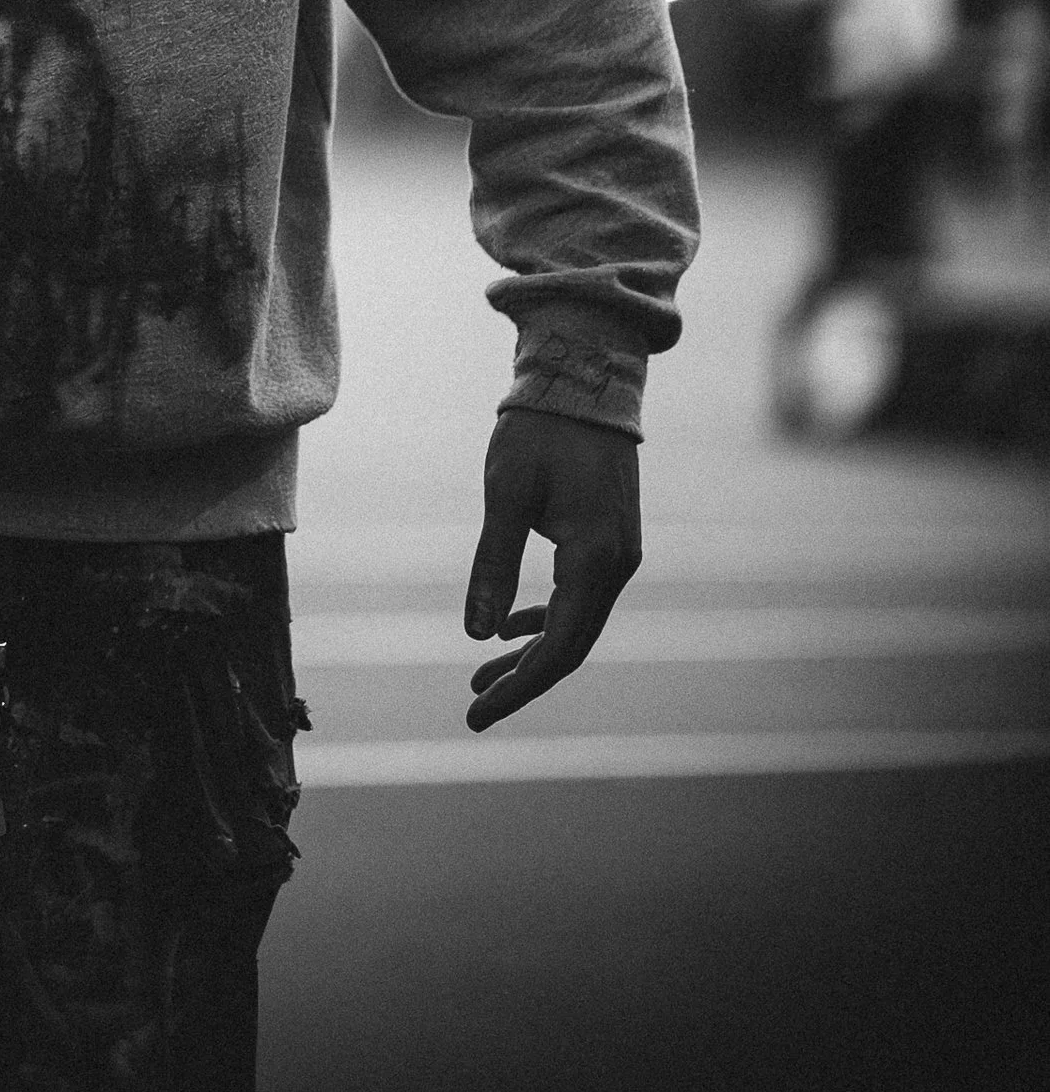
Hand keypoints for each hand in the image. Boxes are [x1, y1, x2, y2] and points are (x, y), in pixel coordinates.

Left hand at [462, 410, 640, 730]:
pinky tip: (510, 628)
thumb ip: (493, 565)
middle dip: (523, 679)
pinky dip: (546, 618)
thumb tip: (476, 634)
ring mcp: (619, 553)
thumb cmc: (540, 429)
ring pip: (576, 623)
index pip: (559, 649)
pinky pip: (580, 596)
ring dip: (532, 651)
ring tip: (482, 677)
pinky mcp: (610, 539)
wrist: (585, 377)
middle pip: (571, 646)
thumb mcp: (506, 495)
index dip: (519, 688)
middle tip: (473, 707)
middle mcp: (616, 566)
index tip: (477, 715)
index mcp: (593, 560)